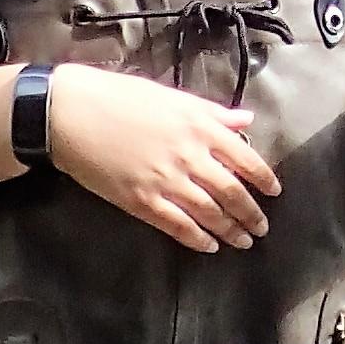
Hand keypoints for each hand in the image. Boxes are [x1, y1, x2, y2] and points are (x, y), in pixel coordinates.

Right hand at [21, 65, 279, 253]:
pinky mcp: (141, 201)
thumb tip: (246, 122)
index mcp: (200, 126)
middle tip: (262, 228)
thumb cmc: (119, 97)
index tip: (274, 192)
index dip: (263, 179)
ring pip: (209, 213)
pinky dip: (197, 239)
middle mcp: (189, 156)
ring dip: (230, 230)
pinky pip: (178, 226)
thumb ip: (213, 112)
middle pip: (232, 192)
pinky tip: (209, 247)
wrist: (70, 113)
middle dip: (251, 214)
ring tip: (243, 241)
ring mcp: (166, 181)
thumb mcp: (172, 96)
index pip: (246, 159)